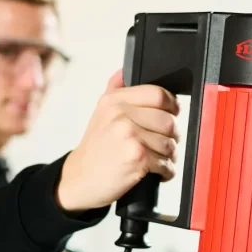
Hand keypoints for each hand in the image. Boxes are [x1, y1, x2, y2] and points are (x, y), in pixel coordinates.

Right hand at [57, 70, 179, 212]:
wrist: (79, 180)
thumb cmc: (95, 150)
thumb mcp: (100, 114)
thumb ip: (114, 90)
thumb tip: (124, 71)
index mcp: (114, 101)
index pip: (159, 94)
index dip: (172, 106)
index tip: (172, 114)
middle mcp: (120, 115)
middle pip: (169, 121)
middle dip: (172, 136)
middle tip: (162, 144)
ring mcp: (129, 135)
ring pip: (170, 144)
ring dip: (169, 156)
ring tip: (155, 159)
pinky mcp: (137, 157)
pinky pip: (167, 163)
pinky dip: (166, 172)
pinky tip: (153, 172)